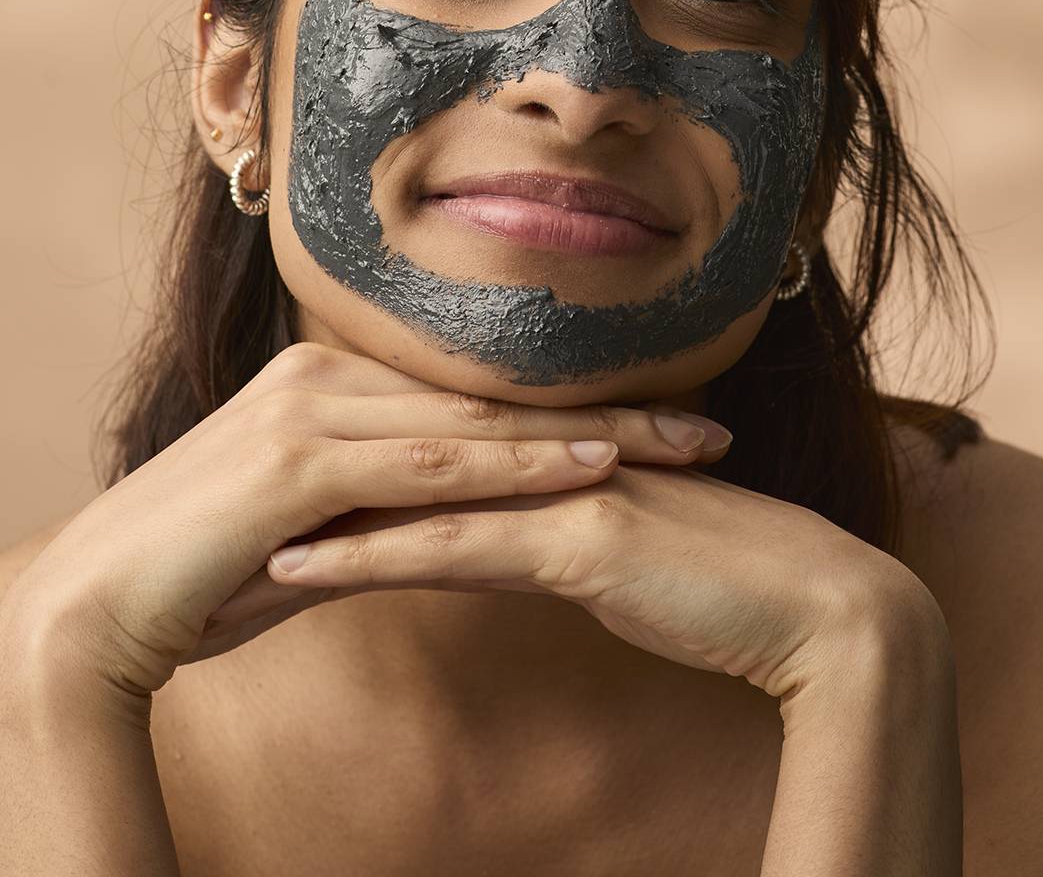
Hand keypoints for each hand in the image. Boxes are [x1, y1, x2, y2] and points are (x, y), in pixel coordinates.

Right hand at [0, 341, 731, 700]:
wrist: (97, 602)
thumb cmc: (195, 573)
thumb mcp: (309, 533)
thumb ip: (378, 514)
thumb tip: (447, 526)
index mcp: (330, 382)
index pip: (476, 390)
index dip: (572, 402)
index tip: (660, 414)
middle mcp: (328, 378)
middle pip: (496, 393)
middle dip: (609, 408)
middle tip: (707, 421)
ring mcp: (314, 413)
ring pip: (479, 421)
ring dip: (589, 431)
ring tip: (681, 444)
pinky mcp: (300, 463)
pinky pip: (433, 465)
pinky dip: (517, 465)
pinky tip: (589, 470)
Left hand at [261, 417, 930, 700]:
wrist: (820, 607)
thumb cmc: (722, 586)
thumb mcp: (612, 553)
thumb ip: (543, 532)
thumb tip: (478, 543)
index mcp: (549, 445)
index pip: (417, 447)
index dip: (333, 470)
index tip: (254, 501)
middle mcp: (547, 447)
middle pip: (394, 455)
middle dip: (297, 488)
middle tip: (211, 517)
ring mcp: (562, 482)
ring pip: (408, 491)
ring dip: (307, 517)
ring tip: (219, 543)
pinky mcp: (579, 536)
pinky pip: (453, 547)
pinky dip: (367, 555)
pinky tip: (299, 569)